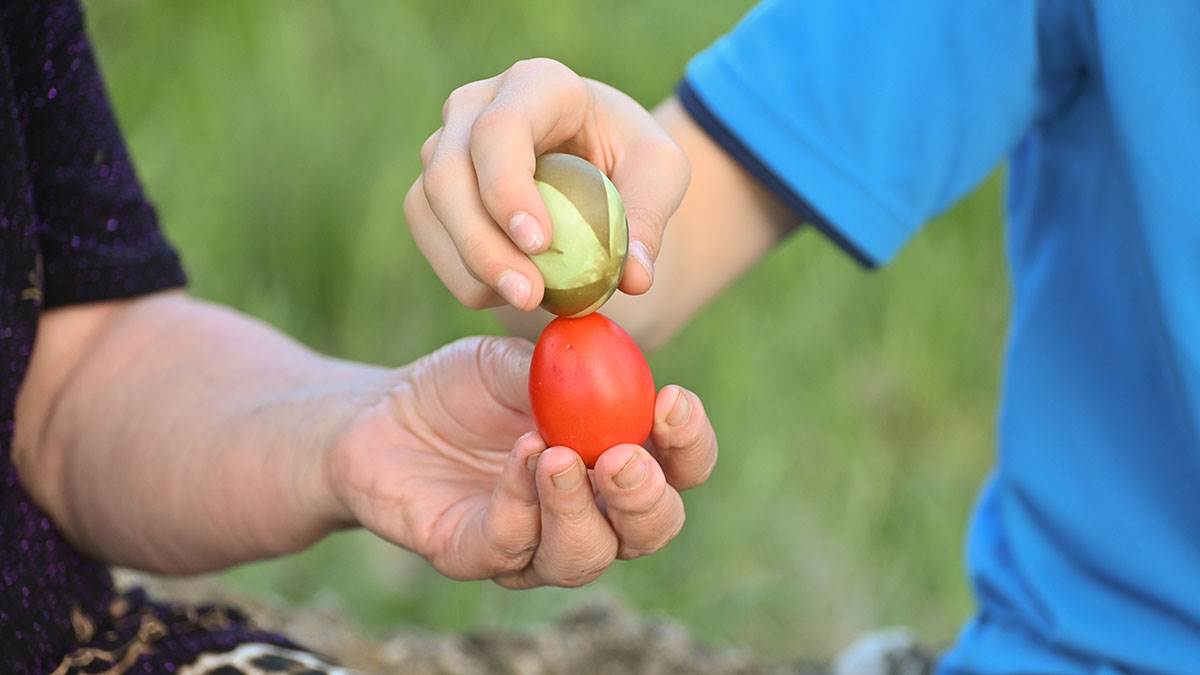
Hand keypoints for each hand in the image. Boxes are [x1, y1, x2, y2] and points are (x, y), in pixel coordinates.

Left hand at [324, 336, 716, 587]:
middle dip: (645, 498)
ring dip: (577, 508)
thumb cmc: (464, 388)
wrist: (380, 416)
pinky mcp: (474, 555)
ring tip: (556, 456)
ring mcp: (533, 543)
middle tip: (621, 458)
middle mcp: (589, 512)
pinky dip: (518, 502)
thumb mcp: (513, 360)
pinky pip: (509, 546)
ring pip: (584, 555)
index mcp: (616, 460)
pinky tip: (517, 456)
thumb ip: (562, 364)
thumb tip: (611, 354)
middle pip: (649, 529)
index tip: (672, 400)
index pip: (680, 469)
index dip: (689, 444)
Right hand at [405, 58, 690, 310]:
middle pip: (448, 171)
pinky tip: (507, 293)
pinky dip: (463, 275)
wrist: (592, 163)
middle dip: (482, 243)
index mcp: (537, 85)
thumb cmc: (628, 157)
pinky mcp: (432, 187)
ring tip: (526, 301)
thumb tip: (635, 277)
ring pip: (427, 205)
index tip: (539, 245)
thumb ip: (649, 219)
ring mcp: (445, 144)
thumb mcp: (660, 174)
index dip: (508, 189)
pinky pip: (428, 235)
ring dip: (471, 265)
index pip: (500, 130)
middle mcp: (476, 105)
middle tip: (529, 296)